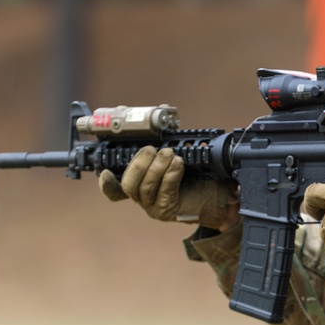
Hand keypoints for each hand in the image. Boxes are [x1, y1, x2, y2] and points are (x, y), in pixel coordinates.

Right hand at [99, 146, 239, 230]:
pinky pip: (164, 192)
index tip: (105, 172)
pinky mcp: (169, 211)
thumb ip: (165, 142)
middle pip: (128, 185)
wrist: (219, 197)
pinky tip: (177, 164)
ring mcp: (155, 207)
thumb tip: (163, 113)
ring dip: (156, 167)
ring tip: (169, 154)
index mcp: (141, 186)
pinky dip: (170, 175)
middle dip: (138, 164)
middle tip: (153, 150)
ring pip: (144, 188)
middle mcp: (144, 199)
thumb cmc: (198, 178)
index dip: (107, 183)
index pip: (115, 190)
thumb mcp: (177, 158)